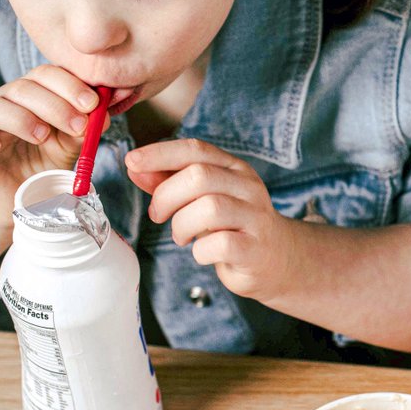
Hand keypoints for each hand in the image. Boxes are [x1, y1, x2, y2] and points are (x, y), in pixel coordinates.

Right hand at [0, 65, 102, 219]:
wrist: (19, 197)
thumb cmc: (44, 164)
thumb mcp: (69, 148)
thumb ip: (83, 132)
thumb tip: (102, 115)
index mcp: (33, 96)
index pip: (46, 75)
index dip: (69, 85)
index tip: (93, 104)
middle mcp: (6, 102)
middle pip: (22, 88)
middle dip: (54, 105)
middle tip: (79, 126)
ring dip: (19, 117)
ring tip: (42, 136)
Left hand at [126, 139, 296, 302]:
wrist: (278, 260)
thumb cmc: (233, 227)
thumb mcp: (202, 199)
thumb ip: (170, 182)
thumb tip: (135, 167)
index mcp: (234, 169)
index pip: (196, 149)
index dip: (160, 153)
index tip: (132, 162)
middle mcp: (249, 188)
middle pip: (199, 176)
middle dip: (166, 196)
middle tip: (158, 215)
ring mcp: (256, 218)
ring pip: (209, 208)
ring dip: (181, 225)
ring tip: (181, 236)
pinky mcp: (255, 249)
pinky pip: (220, 244)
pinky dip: (200, 251)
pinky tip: (202, 252)